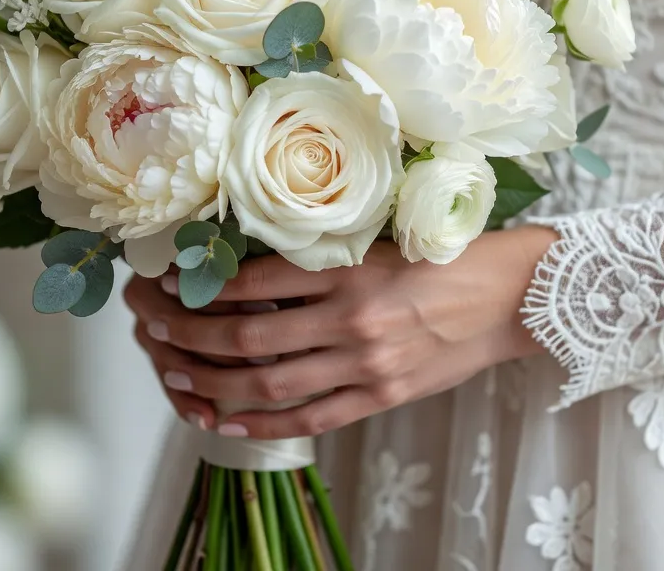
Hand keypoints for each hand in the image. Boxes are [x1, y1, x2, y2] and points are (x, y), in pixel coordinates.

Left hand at [124, 225, 555, 439]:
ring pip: (270, 382)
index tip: (168, 281)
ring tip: (172, 374)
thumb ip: (322, 256)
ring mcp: (367, 365)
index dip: (203, 286)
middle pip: (248, 337)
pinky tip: (225, 419)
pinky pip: (311, 417)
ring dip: (212, 382)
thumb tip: (251, 264)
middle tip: (151, 328)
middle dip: (188, 336)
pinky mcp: (382, 396)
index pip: (255, 283)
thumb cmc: (445, 258)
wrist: (511, 297)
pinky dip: (263, 422)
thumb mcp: (381, 241)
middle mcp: (353, 321)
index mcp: (349, 272)